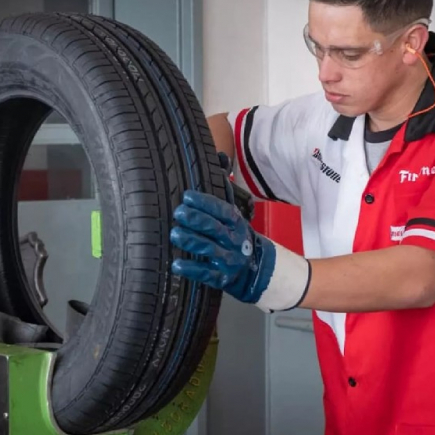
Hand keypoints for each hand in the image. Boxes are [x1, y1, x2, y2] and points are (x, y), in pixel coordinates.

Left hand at [169, 154, 310, 311]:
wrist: (259, 270)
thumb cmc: (239, 238)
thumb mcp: (235, 215)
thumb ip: (224, 189)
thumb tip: (220, 157)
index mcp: (236, 223)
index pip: (222, 210)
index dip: (205, 203)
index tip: (187, 196)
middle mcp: (233, 240)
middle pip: (215, 228)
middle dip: (197, 219)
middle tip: (179, 212)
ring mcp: (229, 260)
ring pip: (210, 248)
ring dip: (192, 241)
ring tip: (175, 234)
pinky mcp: (222, 278)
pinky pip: (207, 273)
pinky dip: (192, 270)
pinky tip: (177, 264)